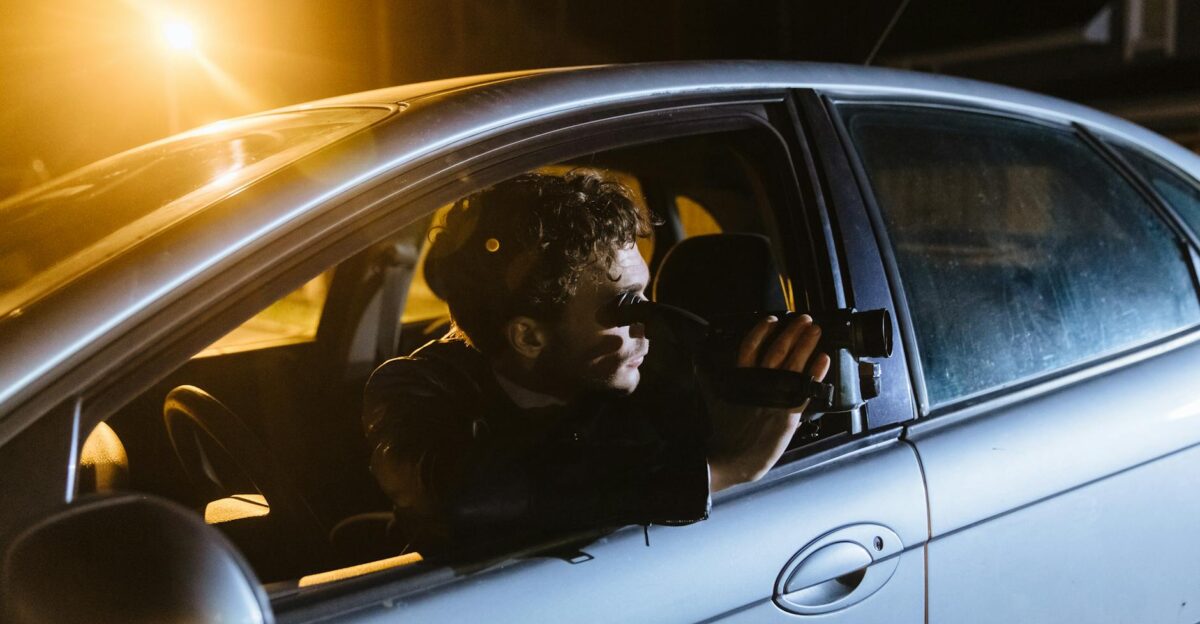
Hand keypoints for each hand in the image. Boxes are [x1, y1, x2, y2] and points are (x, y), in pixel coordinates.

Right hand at [708, 315, 830, 491]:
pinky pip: (805, 388)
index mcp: (740, 378)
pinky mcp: (789, 413)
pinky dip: (815, 372)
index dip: (762, 330)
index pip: (750, 345)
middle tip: (805, 319)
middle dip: (793, 332)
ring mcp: (776, 397)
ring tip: (815, 331)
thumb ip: (708, 377)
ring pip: (793, 363)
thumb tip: (697, 359)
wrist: (733, 458)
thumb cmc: (724, 431)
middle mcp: (759, 383)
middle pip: (777, 349)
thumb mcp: (713, 398)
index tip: (772, 319)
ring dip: (806, 344)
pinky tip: (823, 359)